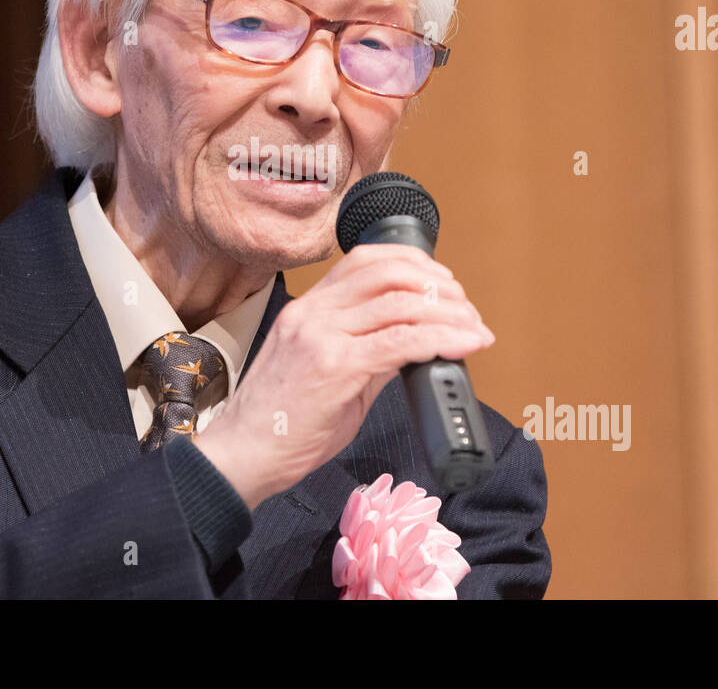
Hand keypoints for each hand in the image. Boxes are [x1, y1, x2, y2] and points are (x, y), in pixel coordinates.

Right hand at [192, 243, 494, 509]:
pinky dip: (441, 339)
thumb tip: (412, 345)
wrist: (243, 455)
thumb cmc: (279, 422)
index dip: (412, 262)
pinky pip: (400, 342)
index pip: (365, 261)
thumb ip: (365, 352)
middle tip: (464, 306)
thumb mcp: (323, 371)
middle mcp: (313, 313)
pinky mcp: (335, 367)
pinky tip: (464, 346)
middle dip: (437, 284)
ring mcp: (322, 337)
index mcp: (308, 309)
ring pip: (401, 304)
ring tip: (473, 328)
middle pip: (388, 271)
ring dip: (449, 313)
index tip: (440, 282)